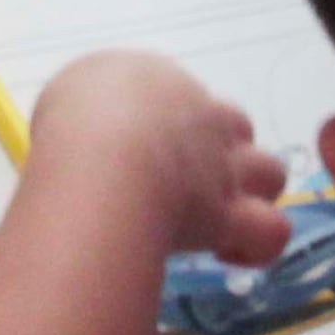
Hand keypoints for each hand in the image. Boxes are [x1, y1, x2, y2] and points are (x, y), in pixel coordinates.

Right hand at [37, 49, 293, 265]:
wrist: (102, 161)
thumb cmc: (73, 126)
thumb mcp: (63, 104)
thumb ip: (86, 115)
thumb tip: (88, 140)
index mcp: (156, 82)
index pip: (176, 99)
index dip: (165, 128)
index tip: (137, 155)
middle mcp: (200, 116)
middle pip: (234, 125)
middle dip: (219, 153)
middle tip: (182, 185)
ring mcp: (222, 164)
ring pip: (270, 171)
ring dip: (253, 194)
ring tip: (219, 218)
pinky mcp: (230, 212)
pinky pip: (270, 231)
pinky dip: (255, 245)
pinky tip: (228, 252)